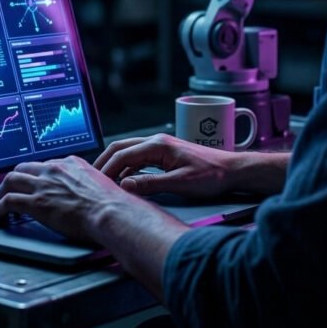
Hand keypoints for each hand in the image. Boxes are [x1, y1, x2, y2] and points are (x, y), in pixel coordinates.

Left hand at [0, 155, 135, 242]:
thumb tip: (92, 193)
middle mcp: (54, 170)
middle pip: (24, 167)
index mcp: (71, 163)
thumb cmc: (111, 204)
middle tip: (12, 191)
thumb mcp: (100, 183)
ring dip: (1, 191)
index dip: (37, 176)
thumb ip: (89, 183)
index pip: (46, 165)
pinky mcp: (35, 203)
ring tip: (0, 203)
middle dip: (15, 179)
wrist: (110, 212)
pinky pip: (8, 201)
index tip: (35, 185)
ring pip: (11, 180)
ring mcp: (43, 185)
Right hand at [94, 132, 243, 198]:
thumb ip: (151, 184)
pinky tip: (126, 182)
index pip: (123, 155)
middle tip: (93, 179)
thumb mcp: (180, 184)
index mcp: (158, 145)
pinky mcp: (165, 155)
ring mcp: (160, 147)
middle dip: (105, 163)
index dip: (107, 169)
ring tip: (106, 182)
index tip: (96, 183)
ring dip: (116, 166)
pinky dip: (128, 169)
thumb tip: (125, 186)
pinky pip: (139, 159)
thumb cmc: (212, 176)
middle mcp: (156, 142)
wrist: (233, 170)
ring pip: (129, 153)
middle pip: (121, 148)